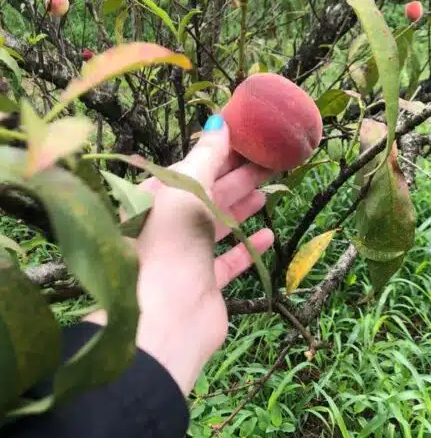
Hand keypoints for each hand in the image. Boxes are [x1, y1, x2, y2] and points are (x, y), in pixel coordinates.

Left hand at [87, 116, 273, 394]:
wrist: (167, 316)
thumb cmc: (170, 243)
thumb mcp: (185, 188)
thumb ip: (206, 156)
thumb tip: (219, 122)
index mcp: (154, 200)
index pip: (190, 168)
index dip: (219, 152)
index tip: (249, 140)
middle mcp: (167, 226)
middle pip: (208, 196)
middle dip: (238, 177)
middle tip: (270, 162)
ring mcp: (186, 257)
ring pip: (218, 226)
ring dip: (242, 208)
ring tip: (267, 192)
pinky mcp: (204, 284)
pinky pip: (229, 260)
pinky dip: (247, 246)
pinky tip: (268, 234)